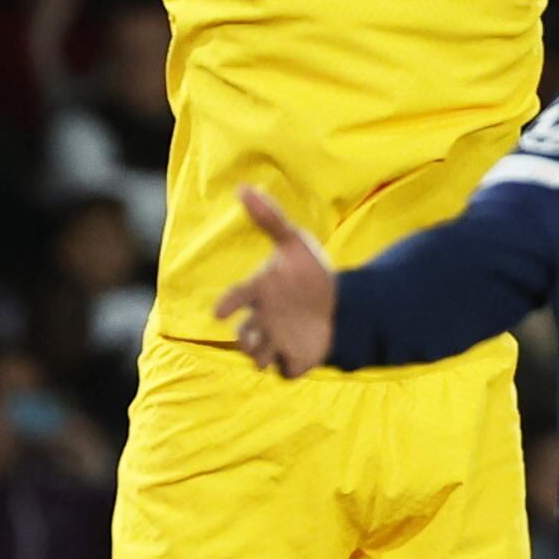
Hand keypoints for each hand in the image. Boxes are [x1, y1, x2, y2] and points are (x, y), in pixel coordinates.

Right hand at [217, 184, 334, 376]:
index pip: (236, 298)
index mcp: (259, 292)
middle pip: (244, 335)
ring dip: (261, 354)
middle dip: (247, 337)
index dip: (227, 305)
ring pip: (258, 356)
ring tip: (272, 347)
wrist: (339, 303)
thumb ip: (269, 218)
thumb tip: (242, 187)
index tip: (219, 312)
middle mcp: (262, 320)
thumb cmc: (308, 271)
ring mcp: (277, 342)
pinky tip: (299, 357)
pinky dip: (289, 367)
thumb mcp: (293, 241)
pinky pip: (286, 371)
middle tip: (255, 334)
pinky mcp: (295, 359)